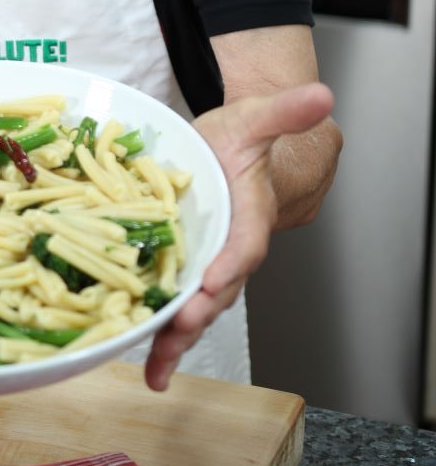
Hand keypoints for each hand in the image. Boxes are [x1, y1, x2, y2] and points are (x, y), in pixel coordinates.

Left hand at [143, 81, 333, 390]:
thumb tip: (320, 95)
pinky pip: (173, 308)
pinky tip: (147, 367)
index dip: (234, 261)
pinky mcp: (182, 271)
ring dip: (177, 339)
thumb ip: (283, 110)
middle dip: (200, 311)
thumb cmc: (242, 140)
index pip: (247, 241)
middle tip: (179, 327)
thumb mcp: (255, 119)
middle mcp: (230, 248)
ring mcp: (206, 264)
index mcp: (250, 215)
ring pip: (195, 308)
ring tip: (158, 370)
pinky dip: (161, 338)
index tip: (218, 277)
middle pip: (219, 288)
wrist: (232, 154)